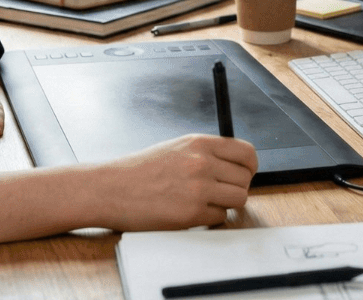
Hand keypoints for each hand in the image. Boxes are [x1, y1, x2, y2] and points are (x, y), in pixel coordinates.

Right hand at [95, 134, 257, 230]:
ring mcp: (198, 189)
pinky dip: (210, 218)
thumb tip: (234, 166)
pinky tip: (191, 212)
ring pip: (238, 199)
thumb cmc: (140, 170)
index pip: (246, 152)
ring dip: (225, 204)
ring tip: (205, 202)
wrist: (112, 188)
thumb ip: (206, 153)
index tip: (245, 174)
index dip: (250, 166)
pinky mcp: (191, 214)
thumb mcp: (177, 148)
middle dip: (236, 188)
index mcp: (199, 143)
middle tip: (220, 192)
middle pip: (245, 179)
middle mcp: (202, 163)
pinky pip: (219, 218)